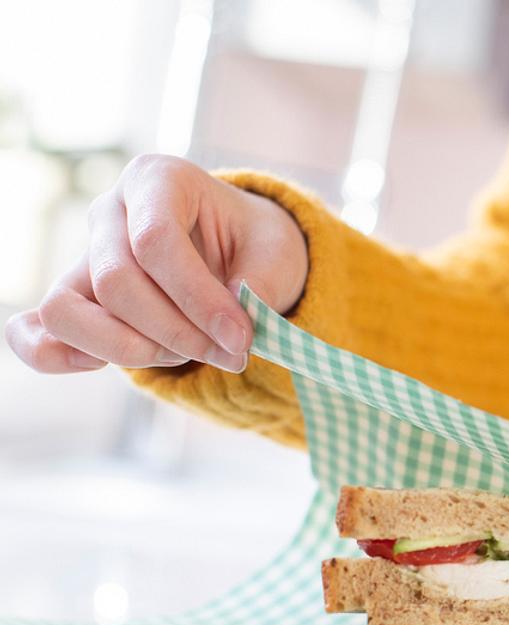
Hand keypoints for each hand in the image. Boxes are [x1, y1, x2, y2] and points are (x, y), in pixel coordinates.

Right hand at [5, 154, 307, 374]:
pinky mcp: (76, 298)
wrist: (239, 251)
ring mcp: (85, 255)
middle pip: (116, 281)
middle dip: (177, 332)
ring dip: (131, 348)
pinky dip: (55, 355)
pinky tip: (96, 366)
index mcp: (159, 180)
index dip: (198, 299)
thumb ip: (264, 280)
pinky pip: (36, 330)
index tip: (241, 339)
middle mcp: (111, 211)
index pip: (155, 240)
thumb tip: (234, 312)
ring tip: (187, 354)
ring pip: (68, 309)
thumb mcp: (278, 252)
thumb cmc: (254, 245)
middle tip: (229, 353)